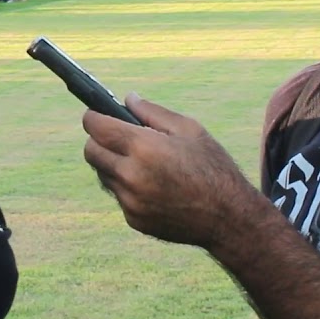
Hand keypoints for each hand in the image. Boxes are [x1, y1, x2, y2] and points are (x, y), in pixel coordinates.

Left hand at [81, 93, 255, 249]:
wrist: (228, 218)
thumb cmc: (213, 168)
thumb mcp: (189, 130)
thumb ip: (153, 112)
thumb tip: (128, 99)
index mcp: (144, 148)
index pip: (96, 127)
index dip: (93, 117)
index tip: (97, 114)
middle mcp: (131, 176)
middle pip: (91, 152)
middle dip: (98, 140)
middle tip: (116, 136)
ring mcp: (130, 201)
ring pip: (103, 175)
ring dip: (113, 164)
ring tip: (140, 161)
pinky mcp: (134, 219)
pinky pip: (119, 196)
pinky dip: (128, 188)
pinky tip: (152, 185)